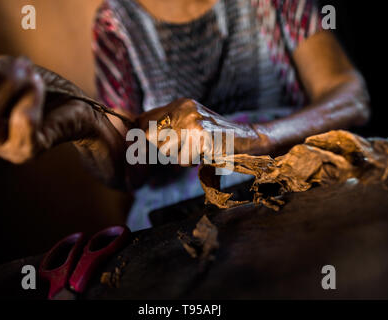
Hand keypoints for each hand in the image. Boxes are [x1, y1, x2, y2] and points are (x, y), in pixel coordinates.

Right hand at [0, 45, 121, 164]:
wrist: (79, 109)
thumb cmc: (39, 89)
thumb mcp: (7, 74)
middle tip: (0, 64)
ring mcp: (3, 149)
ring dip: (5, 87)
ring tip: (27, 72)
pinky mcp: (28, 151)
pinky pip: (21, 121)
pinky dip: (30, 96)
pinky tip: (39, 84)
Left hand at [137, 98, 271, 165]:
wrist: (249, 140)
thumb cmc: (217, 138)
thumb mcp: (191, 125)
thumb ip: (168, 128)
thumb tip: (138, 139)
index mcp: (180, 104)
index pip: (144, 120)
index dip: (140, 137)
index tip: (143, 148)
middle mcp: (184, 109)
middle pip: (149, 137)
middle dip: (161, 149)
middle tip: (182, 150)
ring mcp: (193, 122)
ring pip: (166, 151)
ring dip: (179, 157)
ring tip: (197, 151)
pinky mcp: (201, 137)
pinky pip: (182, 160)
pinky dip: (192, 162)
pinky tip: (205, 154)